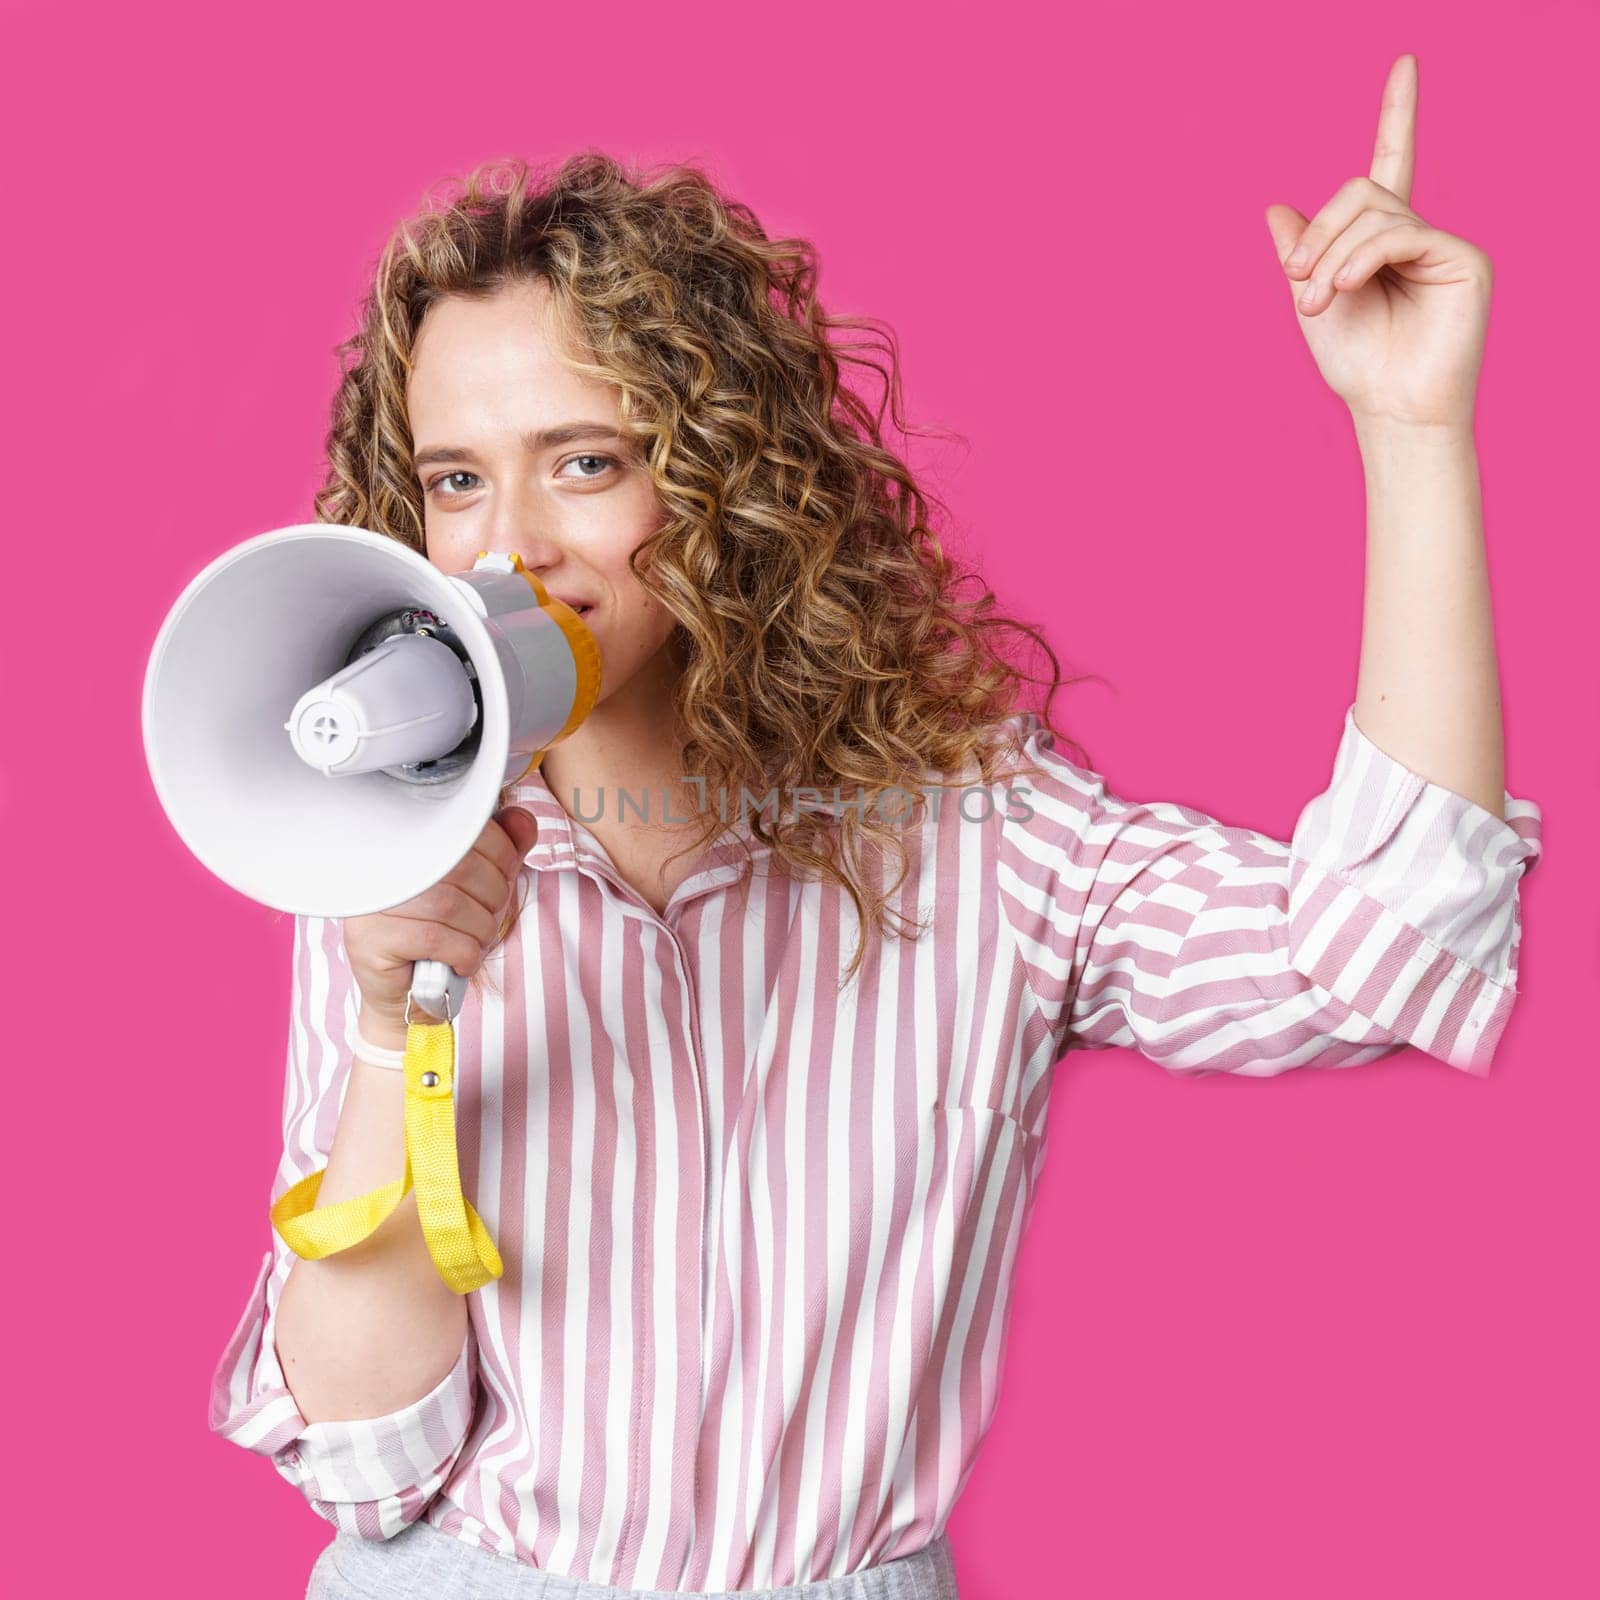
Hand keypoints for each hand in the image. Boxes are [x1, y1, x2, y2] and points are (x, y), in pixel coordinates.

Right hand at [342, 806, 539, 1034]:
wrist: (410, 995)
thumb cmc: (444, 935)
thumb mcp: (482, 888)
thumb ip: (504, 852)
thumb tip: (524, 821)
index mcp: (408, 841)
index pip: (464, 829)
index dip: (501, 855)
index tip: (503, 878)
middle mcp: (380, 865)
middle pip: (460, 867)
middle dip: (493, 897)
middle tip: (487, 918)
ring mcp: (370, 902)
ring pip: (449, 905)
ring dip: (480, 930)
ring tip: (474, 942)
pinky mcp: (368, 939)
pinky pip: (433, 938)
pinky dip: (462, 953)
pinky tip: (459, 960)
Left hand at [1265, 53, 1491, 430]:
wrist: (1388, 408)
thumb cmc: (1356, 363)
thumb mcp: (1312, 300)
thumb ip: (1300, 252)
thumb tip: (1276, 206)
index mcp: (1384, 239)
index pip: (1393, 162)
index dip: (1398, 113)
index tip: (1406, 63)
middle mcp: (1418, 233)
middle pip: (1360, 190)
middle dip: (1318, 233)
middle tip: (1295, 282)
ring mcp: (1443, 243)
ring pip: (1374, 212)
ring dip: (1330, 255)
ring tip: (1317, 301)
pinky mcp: (1463, 259)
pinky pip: (1400, 234)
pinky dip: (1361, 257)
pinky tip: (1344, 287)